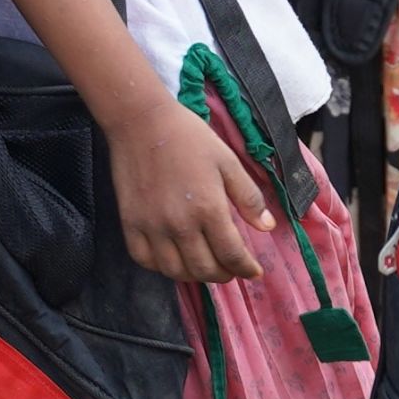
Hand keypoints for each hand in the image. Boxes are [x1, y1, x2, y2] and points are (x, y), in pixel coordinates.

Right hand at [113, 97, 271, 285]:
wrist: (142, 122)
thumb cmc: (189, 138)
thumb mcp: (228, 162)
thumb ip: (248, 197)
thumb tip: (268, 227)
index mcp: (208, 208)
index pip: (231, 255)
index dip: (246, 268)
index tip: (254, 272)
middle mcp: (179, 224)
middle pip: (204, 269)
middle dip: (224, 275)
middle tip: (232, 269)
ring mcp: (151, 227)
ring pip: (175, 271)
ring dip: (195, 275)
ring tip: (206, 266)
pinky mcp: (130, 224)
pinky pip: (145, 260)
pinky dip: (162, 267)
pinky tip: (174, 258)